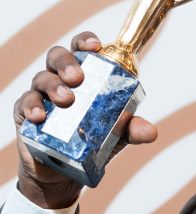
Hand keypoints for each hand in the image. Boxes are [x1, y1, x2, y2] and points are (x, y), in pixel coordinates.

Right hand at [13, 32, 157, 208]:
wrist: (64, 172)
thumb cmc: (92, 141)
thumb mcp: (116, 135)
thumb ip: (132, 129)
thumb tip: (151, 132)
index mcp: (85, 75)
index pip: (82, 49)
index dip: (86, 41)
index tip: (96, 47)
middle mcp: (61, 79)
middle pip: (58, 56)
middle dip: (67, 63)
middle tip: (78, 78)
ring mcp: (42, 95)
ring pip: (42, 78)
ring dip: (54, 86)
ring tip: (66, 100)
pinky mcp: (26, 113)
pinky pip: (25, 103)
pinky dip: (32, 106)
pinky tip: (40, 116)